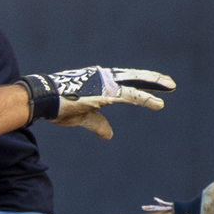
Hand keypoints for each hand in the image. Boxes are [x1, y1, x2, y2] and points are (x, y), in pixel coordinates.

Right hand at [19, 67, 175, 139]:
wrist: (44, 99)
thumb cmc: (59, 107)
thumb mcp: (83, 118)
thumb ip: (98, 124)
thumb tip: (110, 135)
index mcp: (99, 84)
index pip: (124, 83)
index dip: (140, 85)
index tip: (154, 87)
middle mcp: (104, 79)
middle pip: (133, 78)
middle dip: (152, 81)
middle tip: (169, 84)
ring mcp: (105, 84)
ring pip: (135, 84)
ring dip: (154, 84)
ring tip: (170, 87)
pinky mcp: (105, 92)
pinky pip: (130, 95)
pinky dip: (145, 98)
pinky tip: (158, 103)